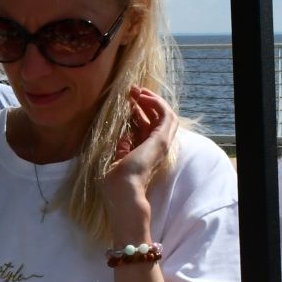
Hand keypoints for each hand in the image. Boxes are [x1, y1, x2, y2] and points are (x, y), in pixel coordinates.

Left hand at [103, 87, 178, 201]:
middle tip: (132, 90)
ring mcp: (161, 144)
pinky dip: (158, 103)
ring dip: (153, 100)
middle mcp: (155, 148)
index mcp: (144, 153)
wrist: (123, 192)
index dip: (137, 112)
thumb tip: (124, 137)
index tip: (127, 101)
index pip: (145, 127)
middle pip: (155, 118)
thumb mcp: (116, 160)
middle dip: (144, 102)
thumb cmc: (114, 183)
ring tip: (139, 90)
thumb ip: (122, 149)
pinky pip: (167, 115)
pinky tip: (144, 97)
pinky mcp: (162, 140)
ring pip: (164, 115)